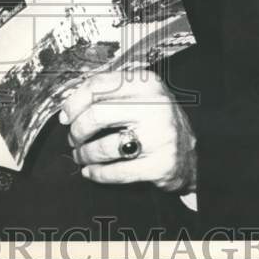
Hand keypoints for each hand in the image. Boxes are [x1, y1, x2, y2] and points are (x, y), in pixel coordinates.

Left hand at [59, 71, 196, 193]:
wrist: (192, 155)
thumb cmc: (156, 122)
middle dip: (76, 131)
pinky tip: (91, 172)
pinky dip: (97, 174)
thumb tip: (67, 108)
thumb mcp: (140, 96)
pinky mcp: (160, 166)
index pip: (97, 85)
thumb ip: (107, 94)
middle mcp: (156, 106)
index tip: (66, 115)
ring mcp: (160, 137)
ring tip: (82, 156)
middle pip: (95, 115)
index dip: (74, 102)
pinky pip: (116, 172)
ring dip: (84, 154)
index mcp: (147, 83)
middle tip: (73, 139)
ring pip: (102, 147)